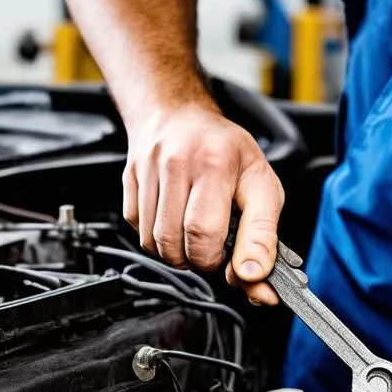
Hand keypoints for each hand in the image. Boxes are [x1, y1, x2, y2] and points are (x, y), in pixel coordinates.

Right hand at [122, 103, 283, 304]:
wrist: (180, 114)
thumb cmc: (227, 152)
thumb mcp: (262, 186)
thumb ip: (263, 235)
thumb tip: (255, 276)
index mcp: (215, 163)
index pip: (204, 233)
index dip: (216, 259)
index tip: (228, 261)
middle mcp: (177, 162)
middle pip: (174, 242)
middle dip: (196, 258)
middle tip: (212, 247)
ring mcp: (148, 169)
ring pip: (152, 242)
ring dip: (176, 252)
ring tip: (194, 234)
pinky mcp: (129, 179)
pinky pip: (137, 230)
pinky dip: (157, 238)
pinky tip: (174, 221)